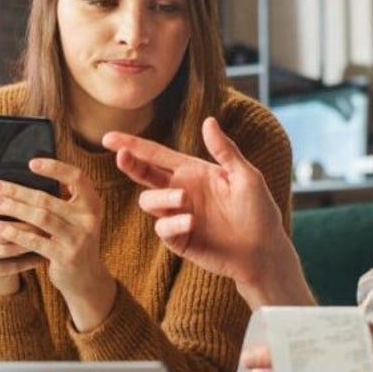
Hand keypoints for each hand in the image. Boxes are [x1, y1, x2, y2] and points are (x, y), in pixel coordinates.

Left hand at [0, 159, 117, 330]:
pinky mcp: (66, 257)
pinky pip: (37, 242)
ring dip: (14, 208)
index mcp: (92, 204)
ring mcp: (79, 239)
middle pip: (48, 199)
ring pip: (41, 218)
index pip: (77, 177)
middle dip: (18, 191)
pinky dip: (17, 233)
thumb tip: (28, 177)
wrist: (86, 279)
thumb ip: (61, 199)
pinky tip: (1, 227)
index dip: (55, 168)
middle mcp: (89, 219)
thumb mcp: (75, 219)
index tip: (31, 163)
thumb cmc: (73, 242)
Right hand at [0, 189, 46, 296]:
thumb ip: (11, 197)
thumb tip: (41, 188)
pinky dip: (27, 262)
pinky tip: (43, 256)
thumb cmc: (2, 221)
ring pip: (3, 248)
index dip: (15, 202)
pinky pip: (7, 267)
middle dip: (26, 226)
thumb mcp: (2, 207)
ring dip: (28, 244)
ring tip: (48, 239)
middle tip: (49, 224)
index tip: (40, 202)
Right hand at [104, 117, 309, 305]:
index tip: (109, 137)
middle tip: (122, 157)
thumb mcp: (246, 176)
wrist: (264, 251)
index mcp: (193, 172)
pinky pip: (163, 228)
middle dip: (130, 164)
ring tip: (183, 198)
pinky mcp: (179, 240)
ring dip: (161, 198)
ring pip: (149, 202)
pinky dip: (173, 223)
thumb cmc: (260, 211)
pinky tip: (191, 222)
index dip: (133, 145)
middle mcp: (180, 191)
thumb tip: (208, 121)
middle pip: (144, 175)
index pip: (157, 155)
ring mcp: (177, 216)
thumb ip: (225, 150)